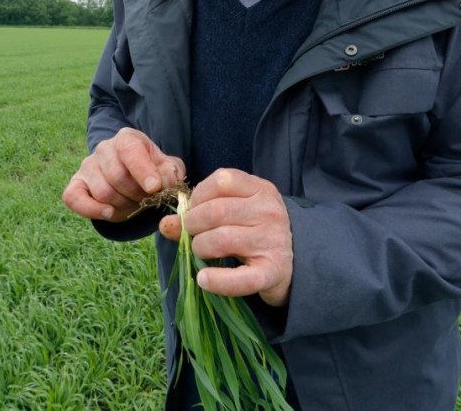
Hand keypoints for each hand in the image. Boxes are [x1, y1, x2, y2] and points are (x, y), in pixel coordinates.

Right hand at [63, 128, 184, 221]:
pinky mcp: (75, 185)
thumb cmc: (152, 171)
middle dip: (136, 194)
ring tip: (131, 202)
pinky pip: (73, 199)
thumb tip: (163, 182)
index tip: (154, 188)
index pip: (130, 151)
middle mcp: (104, 148)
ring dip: (121, 204)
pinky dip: (92, 210)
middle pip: (117, 176)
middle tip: (145, 198)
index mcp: (127, 139)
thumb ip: (170, 173)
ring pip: (102, 192)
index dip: (143, 171)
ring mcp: (87, 166)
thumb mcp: (167, 169)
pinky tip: (109, 213)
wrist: (133, 179)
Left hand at [159, 169, 292, 306]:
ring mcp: (272, 241)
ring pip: (222, 240)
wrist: (294, 260)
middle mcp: (269, 212)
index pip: (222, 180)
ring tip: (200, 251)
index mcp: (261, 189)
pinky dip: (217, 281)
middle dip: (193, 224)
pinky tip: (204, 279)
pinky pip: (240, 279)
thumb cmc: (257, 229)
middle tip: (192, 234)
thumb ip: (200, 212)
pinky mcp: (272, 272)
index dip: (198, 195)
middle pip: (217, 211)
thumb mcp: (236, 211)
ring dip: (200, 248)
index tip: (193, 209)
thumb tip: (165, 224)